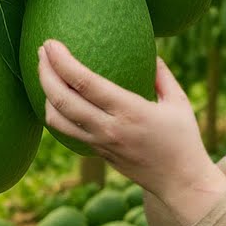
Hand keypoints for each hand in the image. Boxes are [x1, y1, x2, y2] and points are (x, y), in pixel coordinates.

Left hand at [36, 39, 222, 210]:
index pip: (85, 82)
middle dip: (45, 72)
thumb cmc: (183, 139)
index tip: (50, 43)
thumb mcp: (179, 102)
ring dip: (45, 95)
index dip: (62, 61)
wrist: (179, 182)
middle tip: (41, 51)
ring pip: (56, 120)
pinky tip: (59, 100)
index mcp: (129, 111)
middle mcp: (108, 128)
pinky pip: (68, 131)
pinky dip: (57, 112)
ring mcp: (100, 144)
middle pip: (62, 99)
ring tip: (45, 75)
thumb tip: (151, 52)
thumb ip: (162, 75)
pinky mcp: (97, 154)